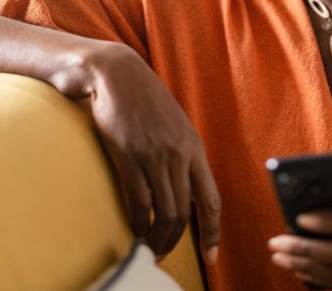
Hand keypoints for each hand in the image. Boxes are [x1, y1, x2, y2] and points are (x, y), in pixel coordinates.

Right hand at [61, 41, 220, 263]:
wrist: (118, 76)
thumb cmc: (146, 100)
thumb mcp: (176, 125)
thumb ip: (184, 154)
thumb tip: (187, 187)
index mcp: (194, 147)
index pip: (210, 199)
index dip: (212, 231)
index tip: (211, 255)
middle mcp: (179, 154)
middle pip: (185, 211)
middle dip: (176, 240)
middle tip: (165, 254)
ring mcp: (154, 156)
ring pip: (163, 210)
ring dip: (157, 237)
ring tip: (150, 249)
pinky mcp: (129, 156)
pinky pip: (138, 200)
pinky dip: (137, 222)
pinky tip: (135, 230)